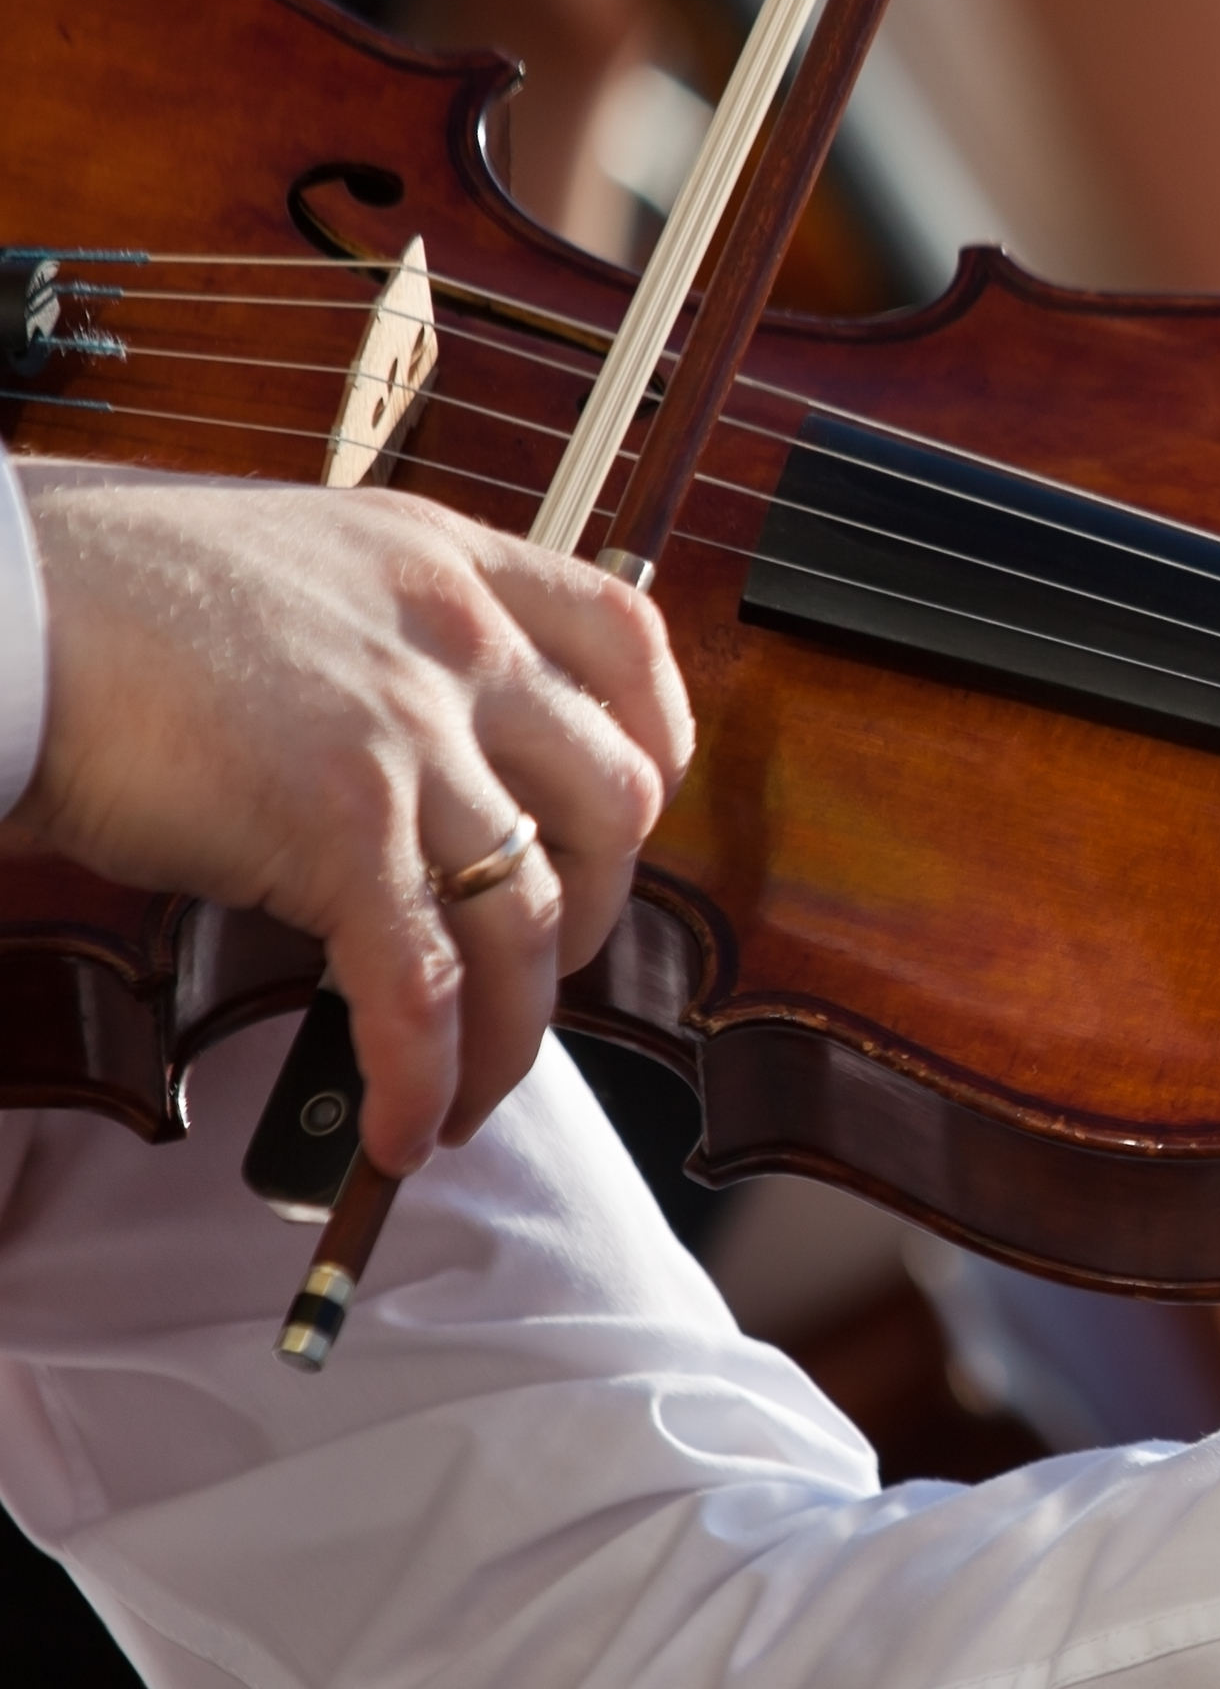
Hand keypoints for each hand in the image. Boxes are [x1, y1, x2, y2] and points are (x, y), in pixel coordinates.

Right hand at [0, 465, 690, 1170]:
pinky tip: (409, 1126)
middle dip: (592, 915)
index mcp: (445, 562)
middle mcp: (455, 642)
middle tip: (533, 971)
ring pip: (530, 920)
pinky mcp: (342, 828)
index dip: (654, 741)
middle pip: (611, 805)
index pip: (625, 643)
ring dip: (512, 1033)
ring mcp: (410, 737)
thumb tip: (405, 774)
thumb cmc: (96, 594)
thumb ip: (373, 651)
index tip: (637, 809)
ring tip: (470, 1089)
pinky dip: (428, 1076)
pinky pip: (423, 988)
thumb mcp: (287, 574)